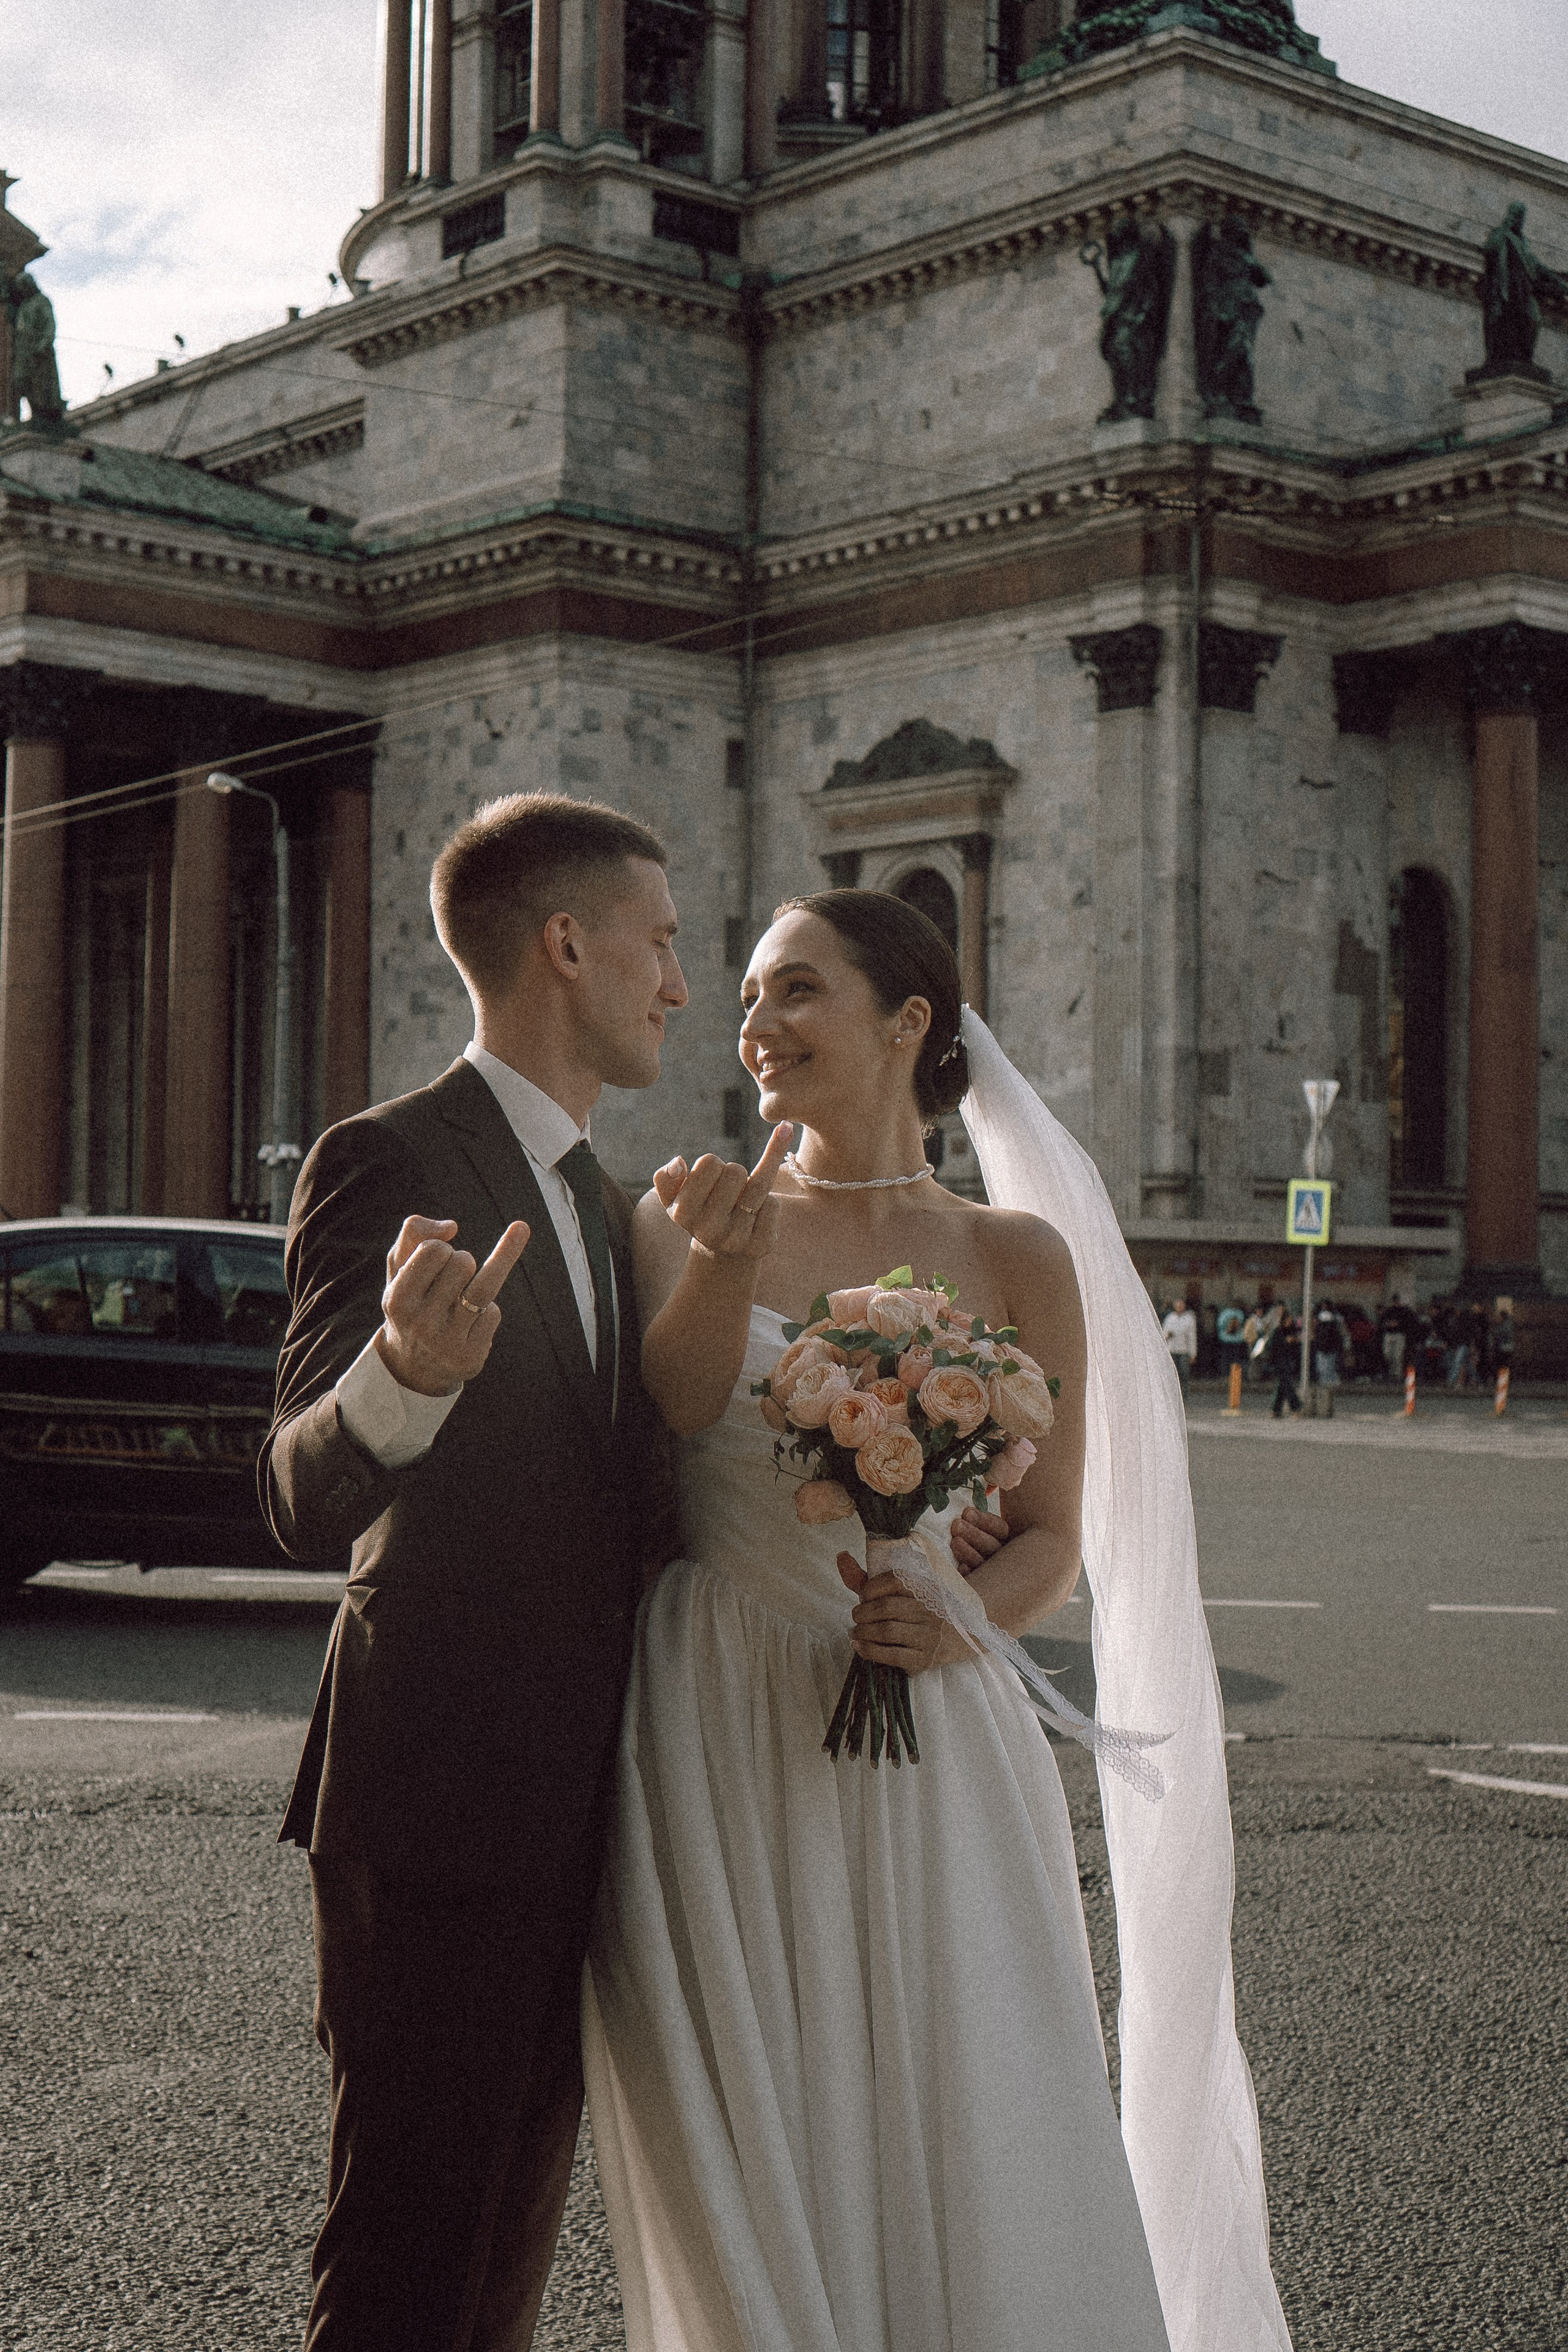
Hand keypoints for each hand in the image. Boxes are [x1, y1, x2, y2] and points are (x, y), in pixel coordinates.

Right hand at [375, 1216, 530, 1397]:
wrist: (411, 1367)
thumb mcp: (399, 1269)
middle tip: (454, 1279)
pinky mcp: (471, 1357)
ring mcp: (446, 1342)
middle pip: (463, 1262)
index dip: (442, 1248)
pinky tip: (473, 1323)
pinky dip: (488, 1310)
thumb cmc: (411, 1304)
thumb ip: (413, 1233)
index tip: (438, 1259)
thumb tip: (451, 1227)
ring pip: (485, 1286)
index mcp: (397, 1299)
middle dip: (463, 1262)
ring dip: (496, 1265)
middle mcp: (420, 1322)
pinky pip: (493, 1313)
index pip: (435, 1249)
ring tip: (518, 1232)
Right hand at [652, 1123, 791, 1265]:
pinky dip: (768, 1202)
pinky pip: (773, 1204)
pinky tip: (756, 1215)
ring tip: (743, 1198)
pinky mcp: (761, 1244)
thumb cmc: (698, 1214)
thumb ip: (665, 1177)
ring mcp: (736, 1239)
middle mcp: (708, 1228)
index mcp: (683, 1212)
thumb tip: (677, 1162)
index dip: (714, 1165)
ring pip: (759, 1184)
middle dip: (735, 1173)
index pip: (709, 1162)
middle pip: (736, 1170)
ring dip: (753, 1184)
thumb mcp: (673, 1198)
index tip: (710, 1180)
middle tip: (728, 1191)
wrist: (722, 1255)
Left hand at [836, 1553, 969, 1675]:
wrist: (966, 1635)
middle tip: (857, 1617)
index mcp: (925, 1587)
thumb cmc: (925, 1609)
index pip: (892, 1580)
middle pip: (885, 1608)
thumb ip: (871, 1579)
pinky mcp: (926, 1659)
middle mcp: (928, 1609)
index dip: (870, 1588)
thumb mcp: (905, 1591)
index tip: (864, 1596)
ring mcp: (928, 1635)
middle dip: (862, 1613)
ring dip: (863, 1632)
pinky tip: (859, 1647)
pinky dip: (870, 1651)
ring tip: (857, 1632)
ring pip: (887, 1631)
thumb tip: (841, 1557)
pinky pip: (893, 1656)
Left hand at [951, 1505, 1009, 1574]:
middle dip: (974, 1534)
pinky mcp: (978, 1585)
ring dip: (969, 1552)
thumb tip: (965, 1508)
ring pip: (984, 1563)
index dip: (984, 1520)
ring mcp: (990, 1572)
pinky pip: (976, 1581)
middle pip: (992, 1546)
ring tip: (954, 1541)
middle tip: (956, 1525)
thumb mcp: (970, 1525)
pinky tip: (961, 1567)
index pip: (1000, 1528)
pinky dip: (970, 1574)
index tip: (966, 1512)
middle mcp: (1000, 1555)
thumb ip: (971, 1517)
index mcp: (1002, 1538)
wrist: (953, 1570)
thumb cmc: (961, 1537)